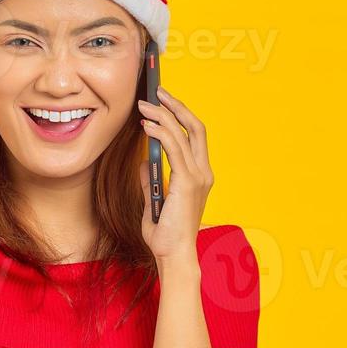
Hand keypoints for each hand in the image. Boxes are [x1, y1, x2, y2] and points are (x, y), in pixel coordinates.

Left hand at [137, 85, 213, 265]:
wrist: (173, 256)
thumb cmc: (165, 235)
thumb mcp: (154, 201)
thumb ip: (151, 179)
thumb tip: (144, 161)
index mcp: (200, 175)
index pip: (195, 136)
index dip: (181, 115)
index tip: (164, 102)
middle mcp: (204, 172)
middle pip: (195, 127)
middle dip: (176, 105)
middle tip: (156, 92)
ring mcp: (198, 176)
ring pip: (184, 133)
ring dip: (162, 115)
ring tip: (143, 106)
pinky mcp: (188, 182)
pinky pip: (174, 148)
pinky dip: (160, 132)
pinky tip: (145, 126)